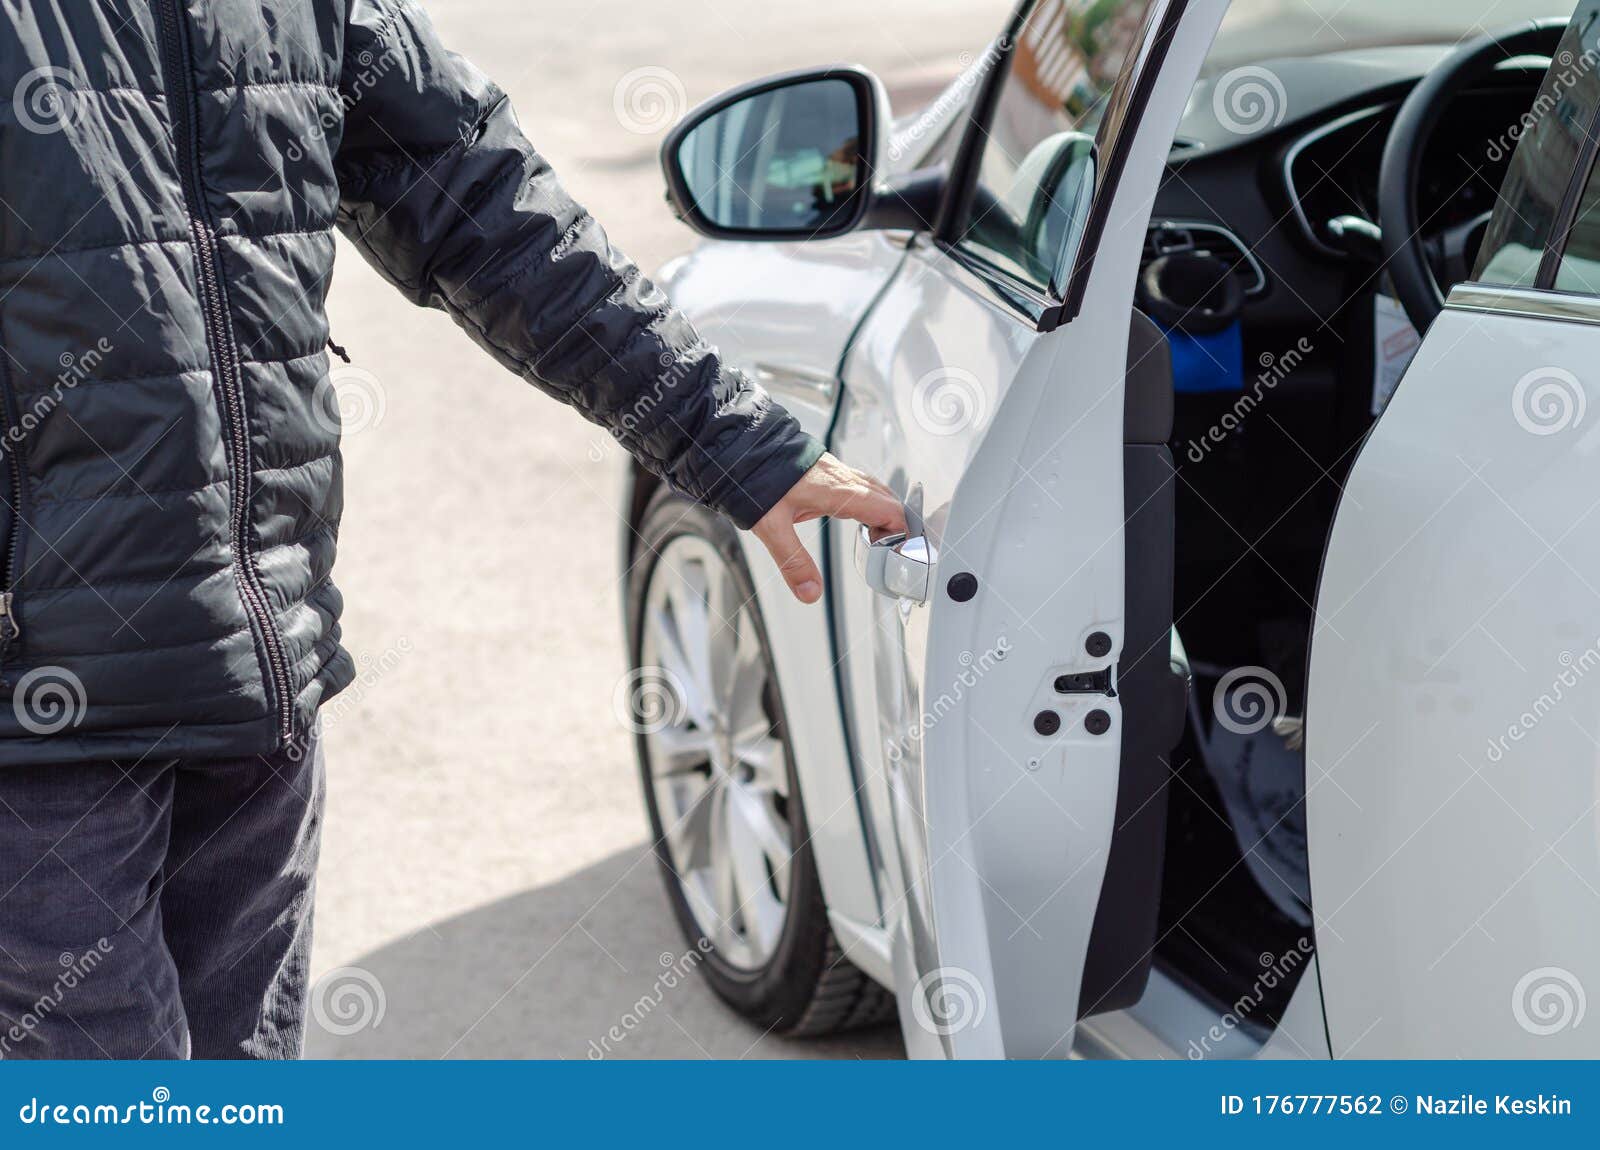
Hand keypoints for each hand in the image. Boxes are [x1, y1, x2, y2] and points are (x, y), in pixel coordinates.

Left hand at [752, 453, 906, 603]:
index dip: (900, 532)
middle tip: (888, 551)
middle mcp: (844, 478)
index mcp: (840, 492)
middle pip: (888, 500)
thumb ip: (794, 563)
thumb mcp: (773, 528)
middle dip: (896, 525)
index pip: (889, 511)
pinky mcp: (828, 468)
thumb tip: (810, 593)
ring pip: (876, 490)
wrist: (742, 447)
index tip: (898, 553)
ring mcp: (838, 470)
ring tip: (876, 538)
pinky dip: (870, 501)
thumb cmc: (756, 479)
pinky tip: (857, 515)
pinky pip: (862, 484)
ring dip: (883, 512)